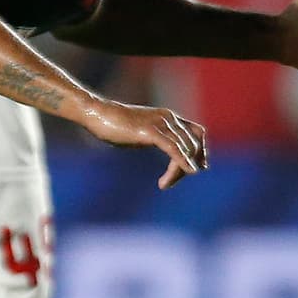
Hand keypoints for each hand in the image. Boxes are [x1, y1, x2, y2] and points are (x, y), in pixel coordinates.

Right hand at [80, 98, 208, 189]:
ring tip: (165, 184)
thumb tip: (161, 146)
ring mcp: (161, 124)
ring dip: (179, 170)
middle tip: (170, 182)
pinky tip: (188, 171)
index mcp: (168, 117)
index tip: (197, 168)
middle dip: (188, 165)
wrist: (96, 113)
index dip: (200, 151)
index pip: (197, 133)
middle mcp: (169, 119)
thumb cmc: (113, 124)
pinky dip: (183, 161)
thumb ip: (155, 137)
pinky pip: (174, 149)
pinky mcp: (151, 132)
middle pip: (192, 145)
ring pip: (184, 149)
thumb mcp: (140, 131)